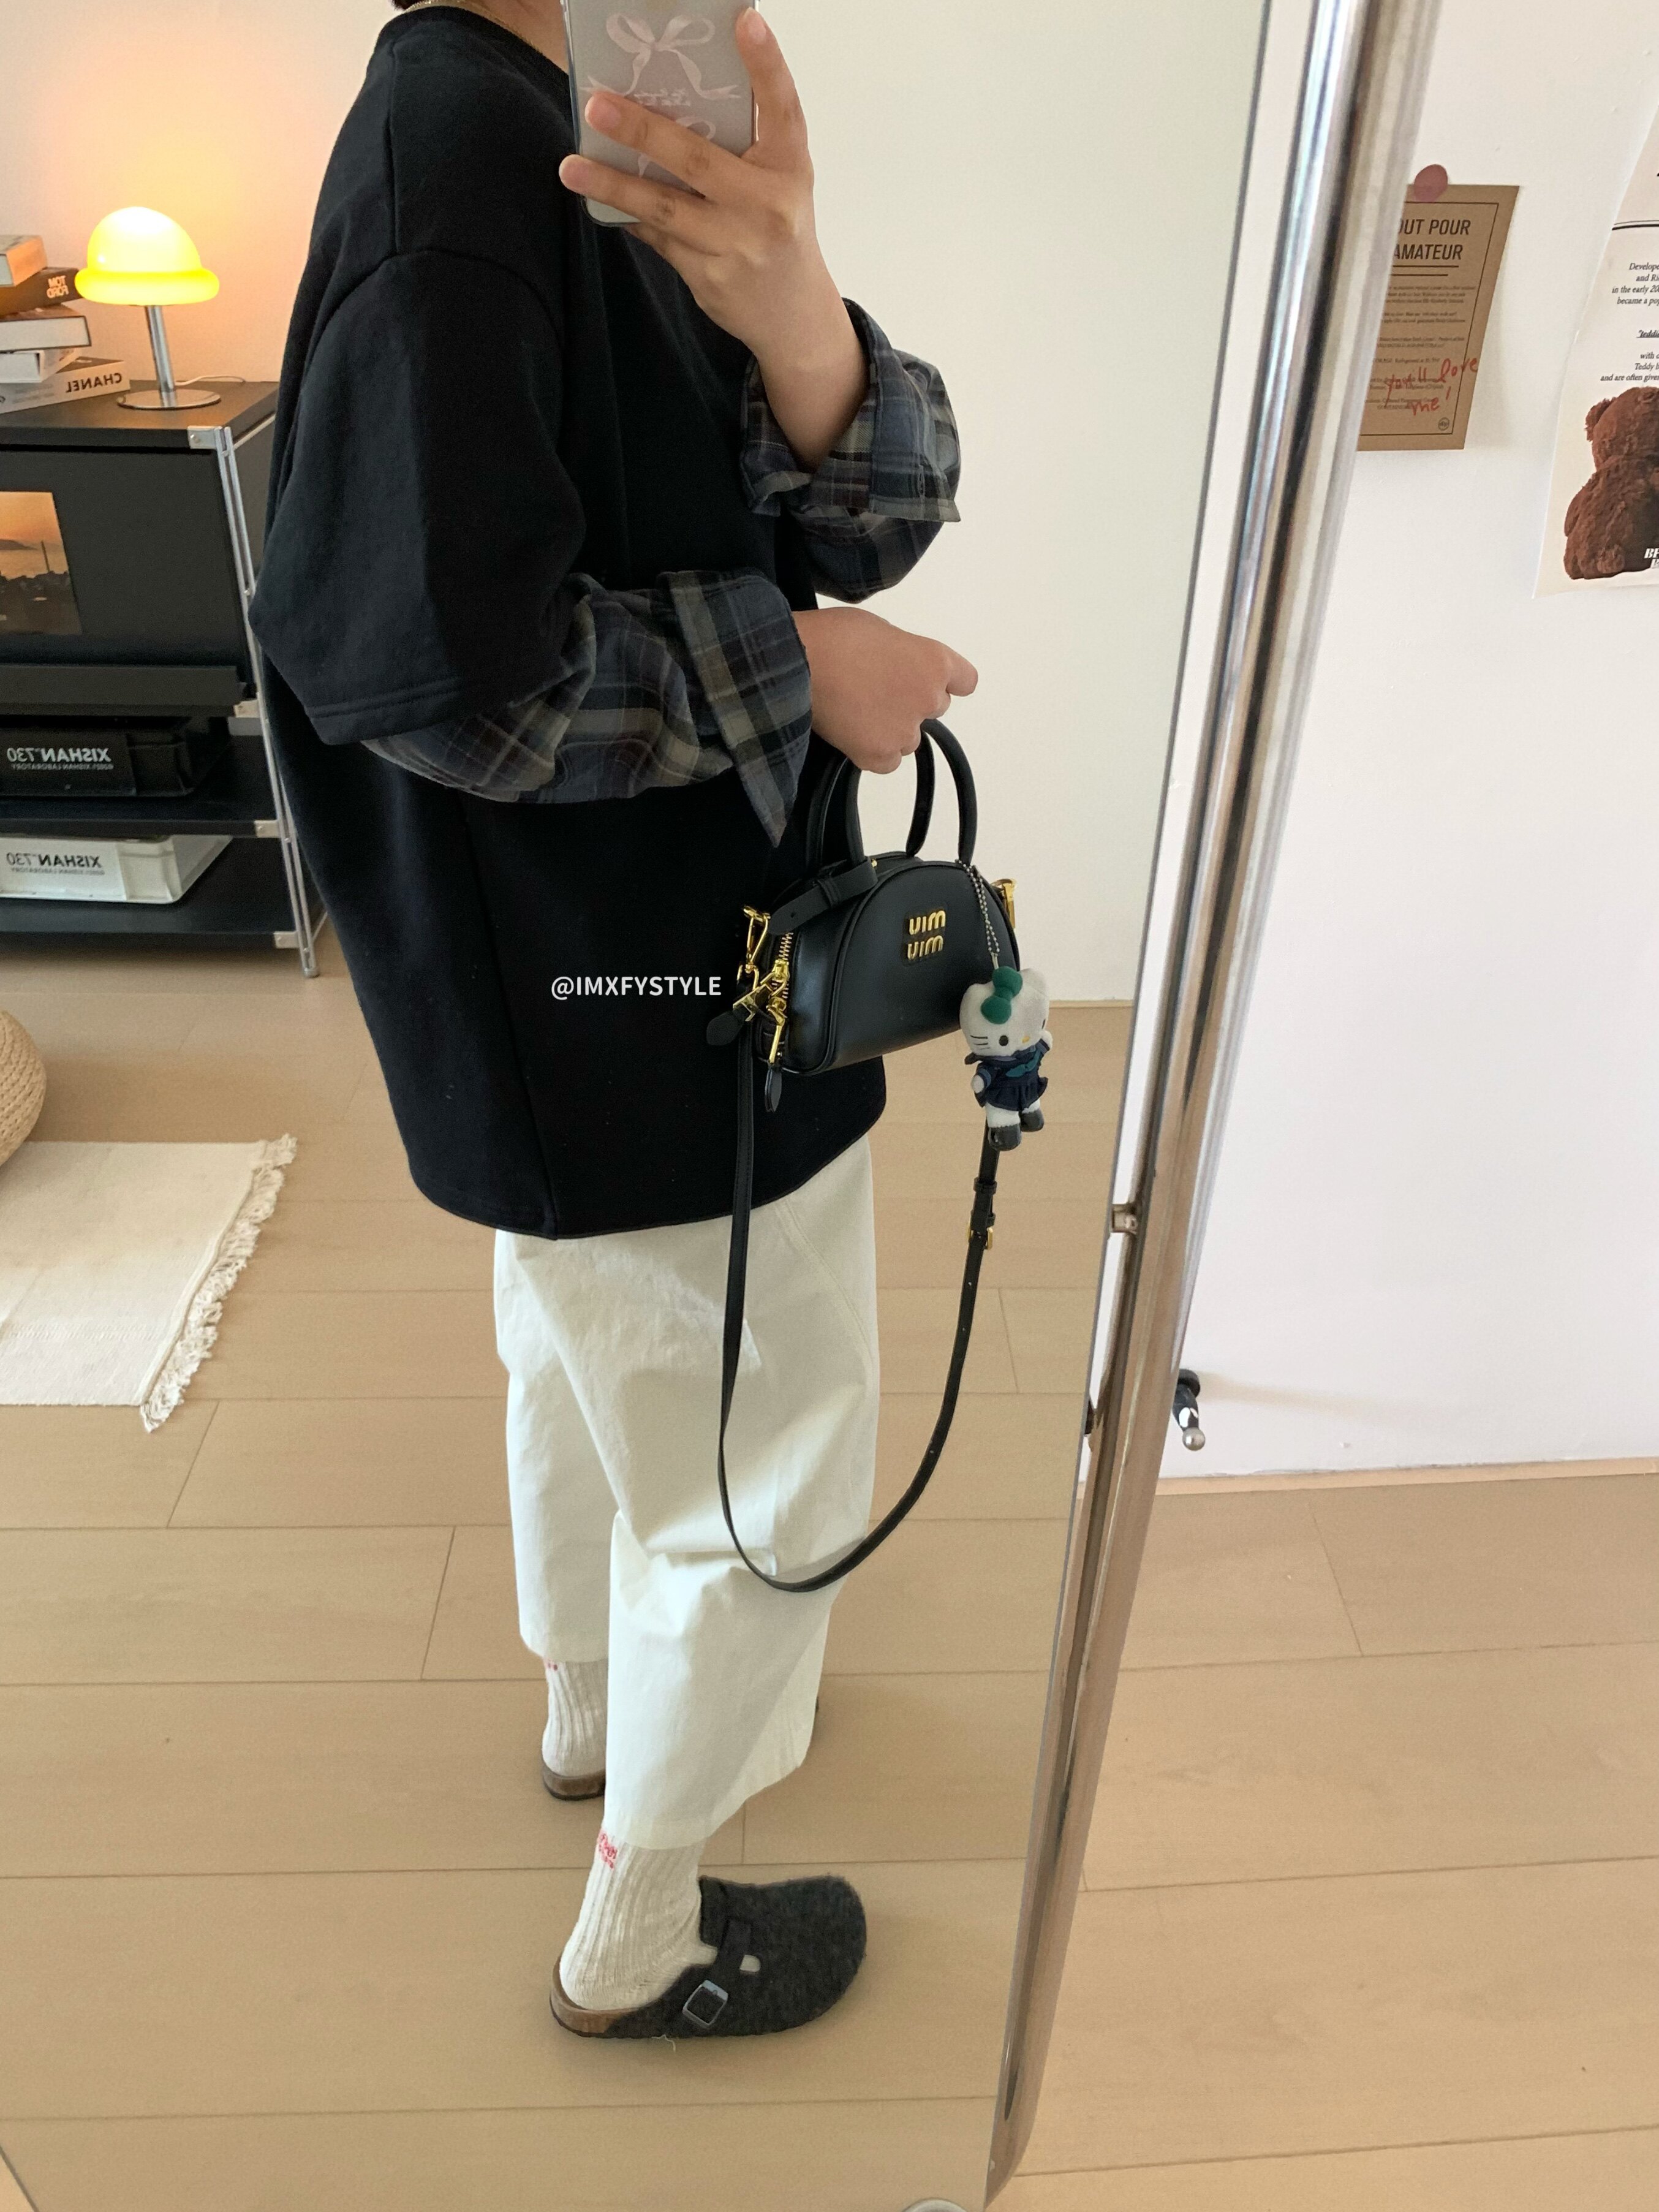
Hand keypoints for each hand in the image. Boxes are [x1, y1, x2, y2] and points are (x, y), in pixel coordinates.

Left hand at [558, 10, 864, 467]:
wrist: (794, 313)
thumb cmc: (778, 224)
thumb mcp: (778, 177)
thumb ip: (742, 141)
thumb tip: (669, 94)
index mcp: (790, 166)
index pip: (782, 108)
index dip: (766, 64)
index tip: (745, 20)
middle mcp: (767, 205)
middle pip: (697, 162)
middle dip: (643, 130)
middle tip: (596, 104)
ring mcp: (737, 245)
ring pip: (665, 209)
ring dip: (613, 184)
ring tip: (571, 167)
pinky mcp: (710, 277)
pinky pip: (658, 238)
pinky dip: (628, 215)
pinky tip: (597, 198)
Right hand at [794, 608, 978, 774]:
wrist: (797, 662)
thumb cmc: (834, 636)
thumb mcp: (882, 630)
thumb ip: (904, 653)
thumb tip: (900, 667)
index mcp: (935, 661)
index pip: (965, 681)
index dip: (945, 681)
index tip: (924, 679)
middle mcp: (929, 698)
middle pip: (934, 708)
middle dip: (912, 701)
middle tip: (877, 691)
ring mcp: (905, 731)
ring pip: (910, 738)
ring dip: (892, 728)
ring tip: (857, 712)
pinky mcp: (879, 755)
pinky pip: (888, 762)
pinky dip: (874, 752)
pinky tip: (853, 733)